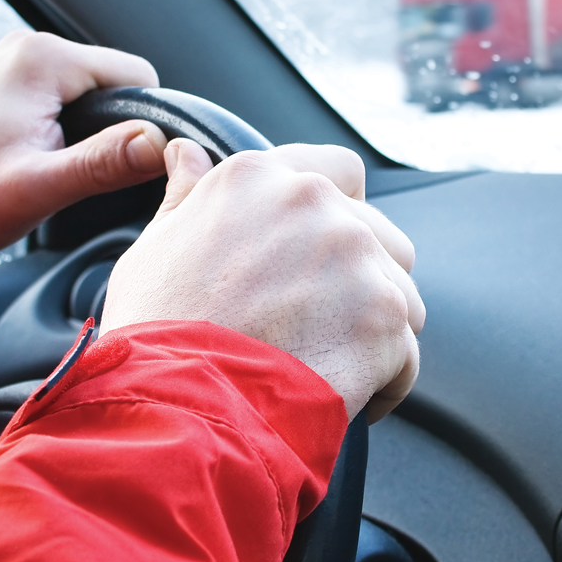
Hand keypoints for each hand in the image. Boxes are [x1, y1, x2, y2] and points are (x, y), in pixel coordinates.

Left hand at [0, 31, 167, 261]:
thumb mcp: (39, 187)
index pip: (139, 76)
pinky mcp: (3, 82)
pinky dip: (62, 129)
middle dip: (111, 130)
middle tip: (74, 173)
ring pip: (88, 92)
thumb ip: (105, 163)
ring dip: (85, 132)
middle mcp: (28, 48)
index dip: (145, 124)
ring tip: (49, 169)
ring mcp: (13, 62)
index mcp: (43, 59)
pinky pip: (60, 97)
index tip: (120, 164)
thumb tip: (161, 143)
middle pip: (114, 83)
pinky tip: (34, 159)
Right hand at [101, 139, 424, 421]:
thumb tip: (188, 154)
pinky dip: (384, 379)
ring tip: (328, 364)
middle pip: (378, 235)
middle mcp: (314, 204)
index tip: (321, 253)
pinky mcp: (384, 317)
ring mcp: (355, 258)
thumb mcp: (155, 249)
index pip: (338, 170)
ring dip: (374, 328)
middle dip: (359, 279)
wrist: (179, 407)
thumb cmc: (157, 334)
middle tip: (315, 324)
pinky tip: (345, 396)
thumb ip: (187, 195)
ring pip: (400, 291)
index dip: (339, 212)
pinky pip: (406, 351)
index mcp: (259, 179)